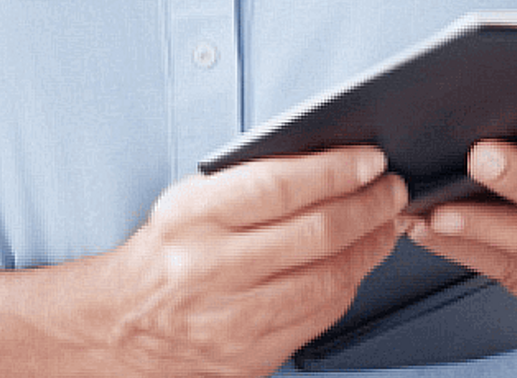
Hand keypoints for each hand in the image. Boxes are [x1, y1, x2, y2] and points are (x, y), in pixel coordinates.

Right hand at [0, 145, 407, 377]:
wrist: (122, 326)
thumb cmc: (168, 249)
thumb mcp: (193, 199)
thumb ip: (252, 180)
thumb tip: (331, 158)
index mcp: (192, 217)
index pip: (279, 186)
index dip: (335, 170)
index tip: (371, 158)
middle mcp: (210, 269)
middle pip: (314, 234)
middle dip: (368, 206)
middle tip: (393, 187)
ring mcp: (231, 321)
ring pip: (326, 280)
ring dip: (370, 245)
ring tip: (388, 220)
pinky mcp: (249, 358)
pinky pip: (317, 317)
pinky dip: (348, 284)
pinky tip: (360, 261)